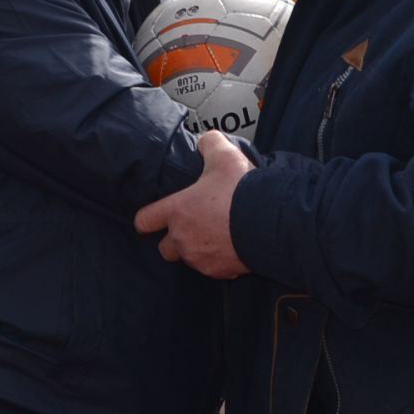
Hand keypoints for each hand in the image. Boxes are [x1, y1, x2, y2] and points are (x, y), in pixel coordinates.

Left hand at [133, 130, 251, 278]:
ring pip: (190, 259)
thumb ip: (209, 144)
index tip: (151, 218)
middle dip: (173, 240)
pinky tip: (232, 245)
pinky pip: (213, 268)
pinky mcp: (220, 272)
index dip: (146, 219)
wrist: (268, 223)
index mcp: (177, 211)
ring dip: (197, 249)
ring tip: (215, 234)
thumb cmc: (242, 190)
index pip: (145, 220)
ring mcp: (201, 258)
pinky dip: (219, 260)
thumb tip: (206, 141)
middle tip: (190, 226)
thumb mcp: (223, 155)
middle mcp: (183, 238)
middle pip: (164, 249)